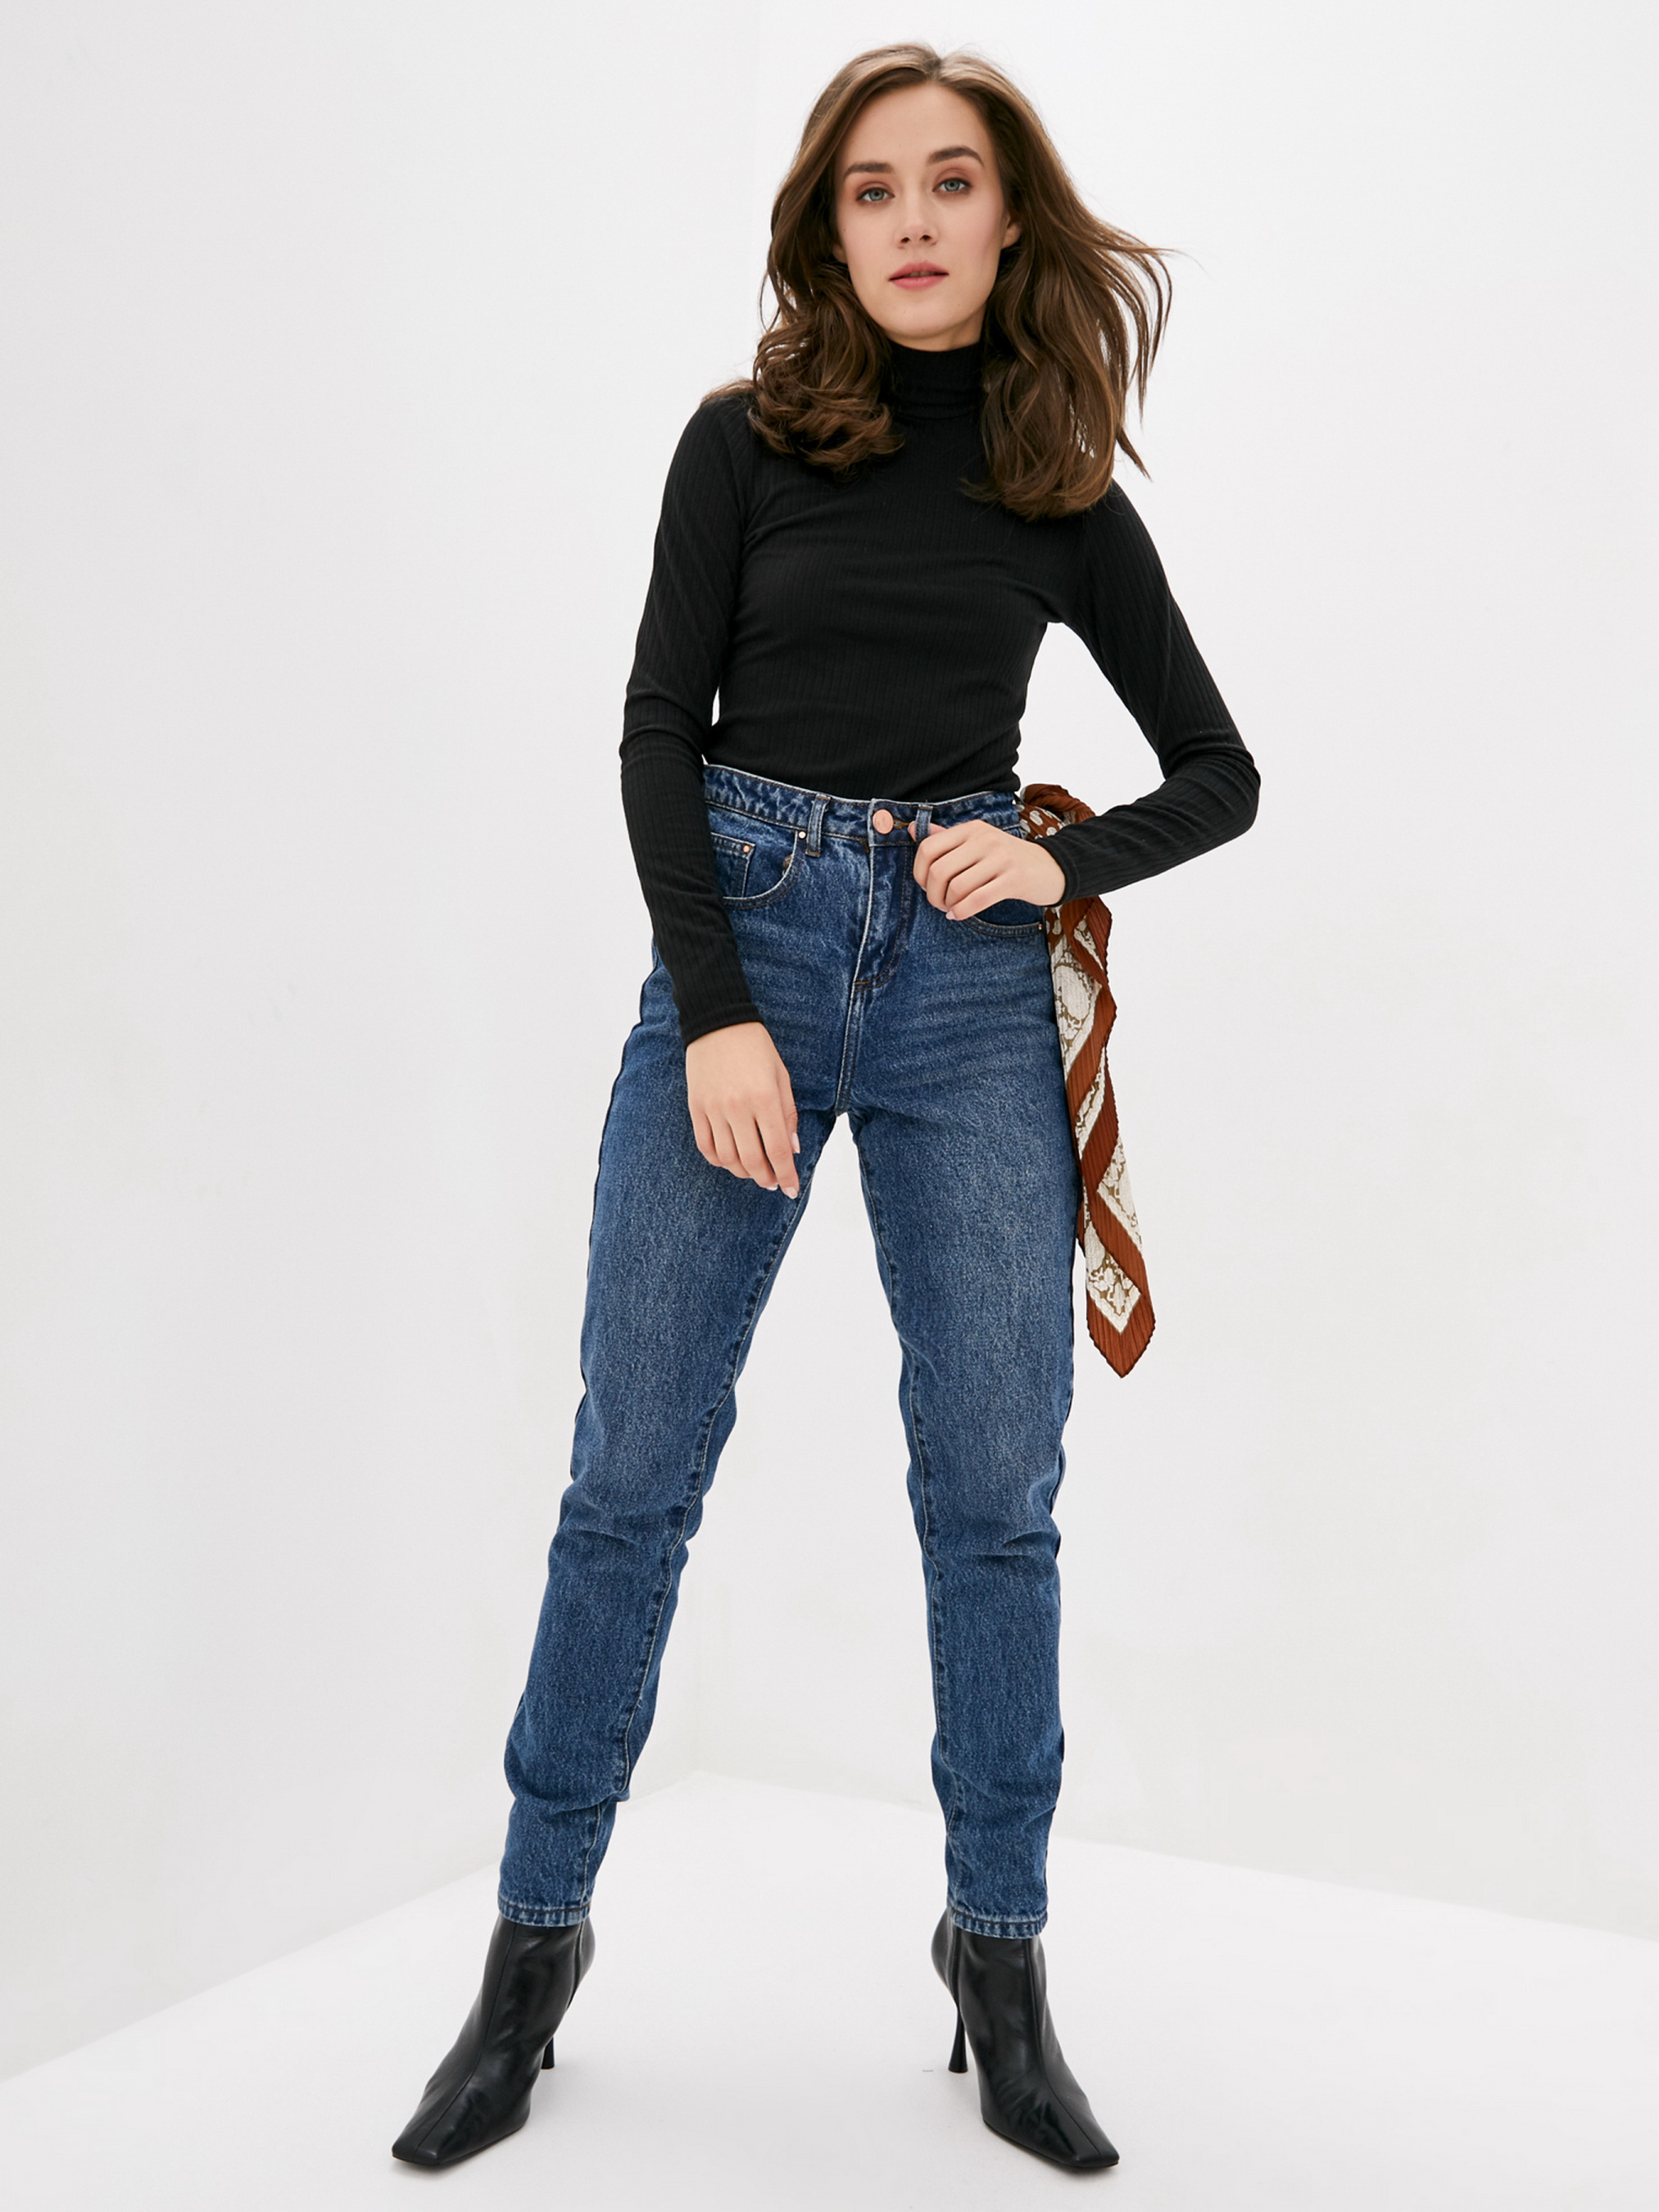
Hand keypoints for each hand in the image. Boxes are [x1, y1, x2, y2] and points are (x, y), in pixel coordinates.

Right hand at [685, 1022, 800, 1196]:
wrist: (718, 1022)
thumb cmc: (756, 1048)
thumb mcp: (781, 1077)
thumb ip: (788, 1114)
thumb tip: (793, 1148)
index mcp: (765, 1099)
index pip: (778, 1150)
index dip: (787, 1174)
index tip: (791, 1190)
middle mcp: (738, 1108)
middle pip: (753, 1160)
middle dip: (766, 1178)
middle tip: (773, 1182)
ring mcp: (714, 1109)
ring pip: (728, 1158)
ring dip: (743, 1172)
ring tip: (753, 1171)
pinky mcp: (696, 1107)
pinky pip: (705, 1146)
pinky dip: (718, 1160)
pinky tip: (729, 1160)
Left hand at [910, 818, 1064, 918]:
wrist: (1052, 867)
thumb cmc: (1007, 858)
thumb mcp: (977, 842)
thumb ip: (946, 837)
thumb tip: (914, 830)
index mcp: (971, 829)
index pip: (928, 848)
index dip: (919, 872)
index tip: (927, 885)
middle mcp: (984, 840)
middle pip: (939, 870)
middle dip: (932, 894)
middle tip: (939, 902)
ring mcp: (1000, 859)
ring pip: (957, 887)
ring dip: (948, 904)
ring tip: (951, 908)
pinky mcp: (1013, 880)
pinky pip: (977, 900)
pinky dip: (962, 912)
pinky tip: (958, 915)